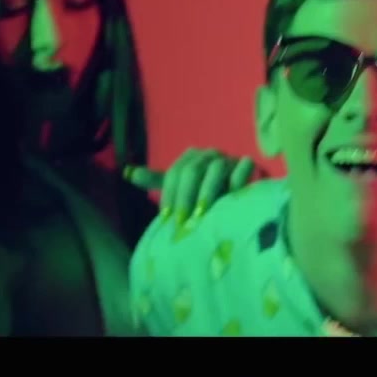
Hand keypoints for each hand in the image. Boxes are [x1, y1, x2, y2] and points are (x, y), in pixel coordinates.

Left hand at [124, 149, 264, 228]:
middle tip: (182, 221)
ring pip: (216, 169)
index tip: (167, 218)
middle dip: (185, 197)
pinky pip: (244, 167)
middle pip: (193, 170)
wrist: (240, 195)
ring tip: (202, 214)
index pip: (175, 172)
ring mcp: (230, 158)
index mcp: (192, 158)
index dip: (169, 194)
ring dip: (207, 192)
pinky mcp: (249, 165)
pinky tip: (231, 197)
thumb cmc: (207, 193)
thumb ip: (157, 181)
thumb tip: (127, 173)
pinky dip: (237, 180)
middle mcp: (210, 155)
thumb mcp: (180, 187)